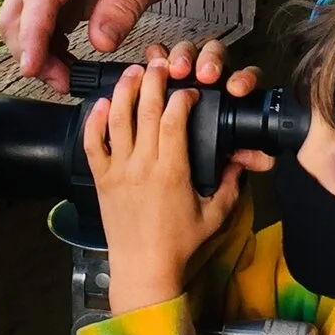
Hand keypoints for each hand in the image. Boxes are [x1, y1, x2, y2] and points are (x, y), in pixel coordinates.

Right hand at [0, 0, 202, 89]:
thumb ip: (123, 8)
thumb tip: (100, 44)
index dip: (31, 36)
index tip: (32, 68)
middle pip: (16, 13)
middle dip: (30, 52)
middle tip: (62, 81)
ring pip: (21, 22)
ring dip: (37, 53)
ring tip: (67, 78)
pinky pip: (38, 24)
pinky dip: (46, 47)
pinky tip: (67, 63)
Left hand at [83, 56, 239, 313]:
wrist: (143, 269)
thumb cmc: (179, 245)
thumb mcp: (214, 216)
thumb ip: (230, 187)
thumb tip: (242, 164)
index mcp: (172, 171)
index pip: (174, 119)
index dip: (182, 98)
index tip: (189, 91)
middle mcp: (142, 165)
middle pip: (145, 110)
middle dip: (153, 81)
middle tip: (160, 65)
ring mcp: (118, 170)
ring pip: (117, 119)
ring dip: (124, 91)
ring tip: (132, 72)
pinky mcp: (101, 179)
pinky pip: (92, 143)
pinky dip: (94, 120)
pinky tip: (101, 104)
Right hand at [153, 39, 277, 188]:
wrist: (181, 153)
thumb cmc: (215, 144)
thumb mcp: (235, 153)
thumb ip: (254, 156)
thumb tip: (259, 159)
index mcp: (234, 91)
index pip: (246, 76)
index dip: (244, 79)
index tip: (236, 90)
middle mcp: (213, 76)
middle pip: (217, 54)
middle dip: (212, 61)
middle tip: (205, 75)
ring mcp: (189, 69)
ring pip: (190, 51)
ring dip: (184, 56)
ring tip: (177, 70)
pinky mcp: (164, 70)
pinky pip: (161, 55)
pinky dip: (157, 54)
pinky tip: (154, 59)